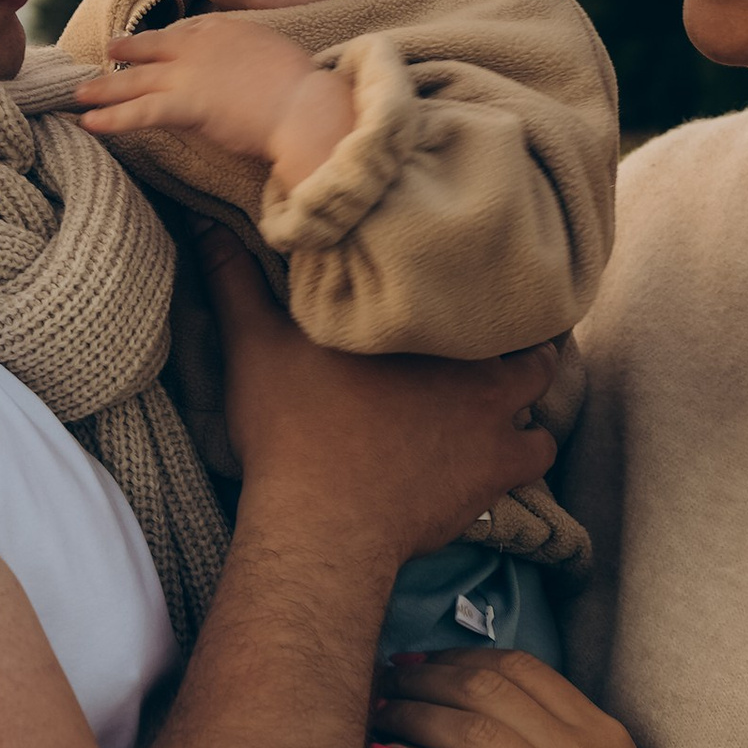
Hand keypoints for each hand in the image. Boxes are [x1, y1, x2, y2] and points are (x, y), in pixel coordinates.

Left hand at [73, 16, 355, 182]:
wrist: (305, 105)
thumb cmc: (305, 90)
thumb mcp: (280, 58)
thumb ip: (258, 60)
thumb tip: (258, 71)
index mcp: (226, 31)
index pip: (186, 32)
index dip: (164, 39)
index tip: (153, 41)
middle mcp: (200, 46)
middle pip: (152, 49)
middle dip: (126, 52)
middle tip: (106, 51)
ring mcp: (189, 74)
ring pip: (135, 81)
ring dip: (103, 88)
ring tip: (77, 94)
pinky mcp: (185, 105)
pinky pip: (138, 112)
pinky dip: (111, 118)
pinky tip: (88, 122)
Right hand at [201, 234, 555, 572]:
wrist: (323, 521)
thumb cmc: (292, 428)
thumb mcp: (253, 344)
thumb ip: (234, 280)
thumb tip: (207, 225)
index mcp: (420, 317)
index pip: (469, 273)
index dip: (468, 273)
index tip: (460, 272)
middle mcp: (471, 358)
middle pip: (517, 323)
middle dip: (508, 324)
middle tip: (487, 326)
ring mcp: (494, 416)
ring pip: (540, 383)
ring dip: (525, 382)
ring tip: (503, 384)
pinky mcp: (498, 471)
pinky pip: (540, 449)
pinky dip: (528, 445)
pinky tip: (505, 447)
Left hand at [370, 647, 655, 747]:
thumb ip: (559, 741)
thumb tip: (488, 703)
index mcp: (601, 731)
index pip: (520, 670)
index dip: (462, 658)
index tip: (423, 660)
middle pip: (489, 690)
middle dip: (429, 678)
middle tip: (391, 680)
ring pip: (472, 732)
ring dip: (416, 716)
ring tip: (382, 715)